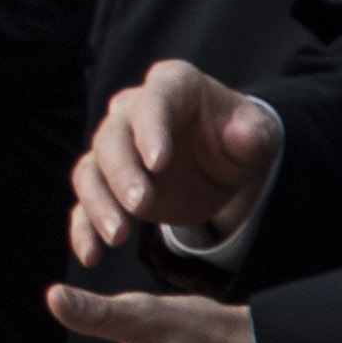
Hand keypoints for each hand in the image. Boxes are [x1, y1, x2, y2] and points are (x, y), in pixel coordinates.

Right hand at [67, 57, 279, 264]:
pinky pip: (86, 202)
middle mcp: (133, 111)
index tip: (158, 163)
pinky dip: (83, 228)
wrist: (224, 161)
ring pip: (91, 169)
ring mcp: (117, 148)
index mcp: (171, 87)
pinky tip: (90, 255)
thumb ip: (253, 134)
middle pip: (112, 137)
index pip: (153, 103)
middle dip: (122, 173)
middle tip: (140, 205)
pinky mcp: (109, 183)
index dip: (151, 130)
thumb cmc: (240, 137)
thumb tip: (241, 136)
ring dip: (99, 202)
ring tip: (117, 237)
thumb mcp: (258, 133)